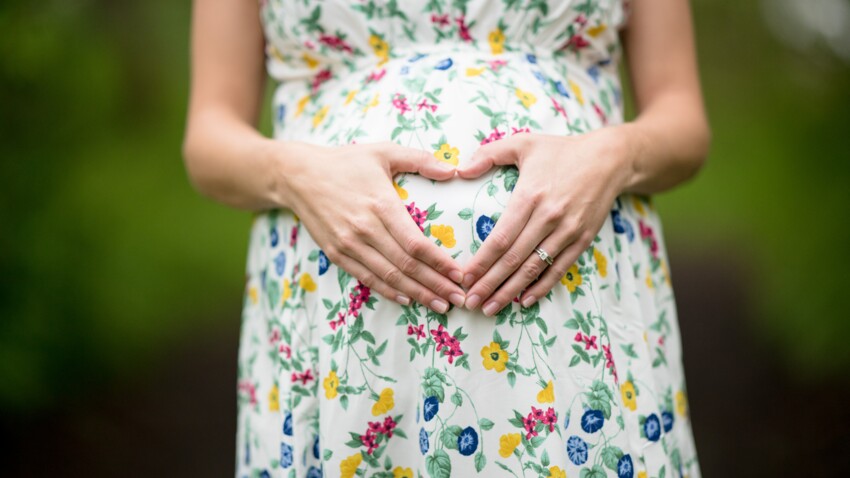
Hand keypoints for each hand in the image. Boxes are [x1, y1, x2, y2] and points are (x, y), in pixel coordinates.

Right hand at [280, 141, 465, 312]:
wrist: (298, 176)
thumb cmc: (346, 162)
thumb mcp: (383, 152)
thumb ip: (420, 160)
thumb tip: (453, 171)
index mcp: (381, 204)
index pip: (416, 242)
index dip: (440, 263)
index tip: (460, 274)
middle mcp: (365, 229)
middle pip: (406, 265)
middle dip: (435, 285)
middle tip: (458, 299)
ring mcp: (348, 244)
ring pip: (388, 276)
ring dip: (417, 294)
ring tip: (440, 306)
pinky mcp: (336, 254)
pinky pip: (367, 278)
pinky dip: (388, 292)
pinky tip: (407, 300)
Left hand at [455, 128, 632, 315]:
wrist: (609, 159)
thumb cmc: (561, 151)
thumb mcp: (523, 143)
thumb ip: (489, 154)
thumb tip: (459, 171)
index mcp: (530, 196)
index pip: (500, 237)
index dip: (481, 262)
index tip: (464, 278)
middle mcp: (548, 217)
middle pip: (513, 259)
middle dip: (489, 283)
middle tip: (470, 302)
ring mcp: (567, 231)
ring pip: (534, 268)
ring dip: (511, 291)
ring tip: (490, 308)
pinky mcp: (582, 239)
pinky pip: (559, 269)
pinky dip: (542, 287)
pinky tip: (525, 301)